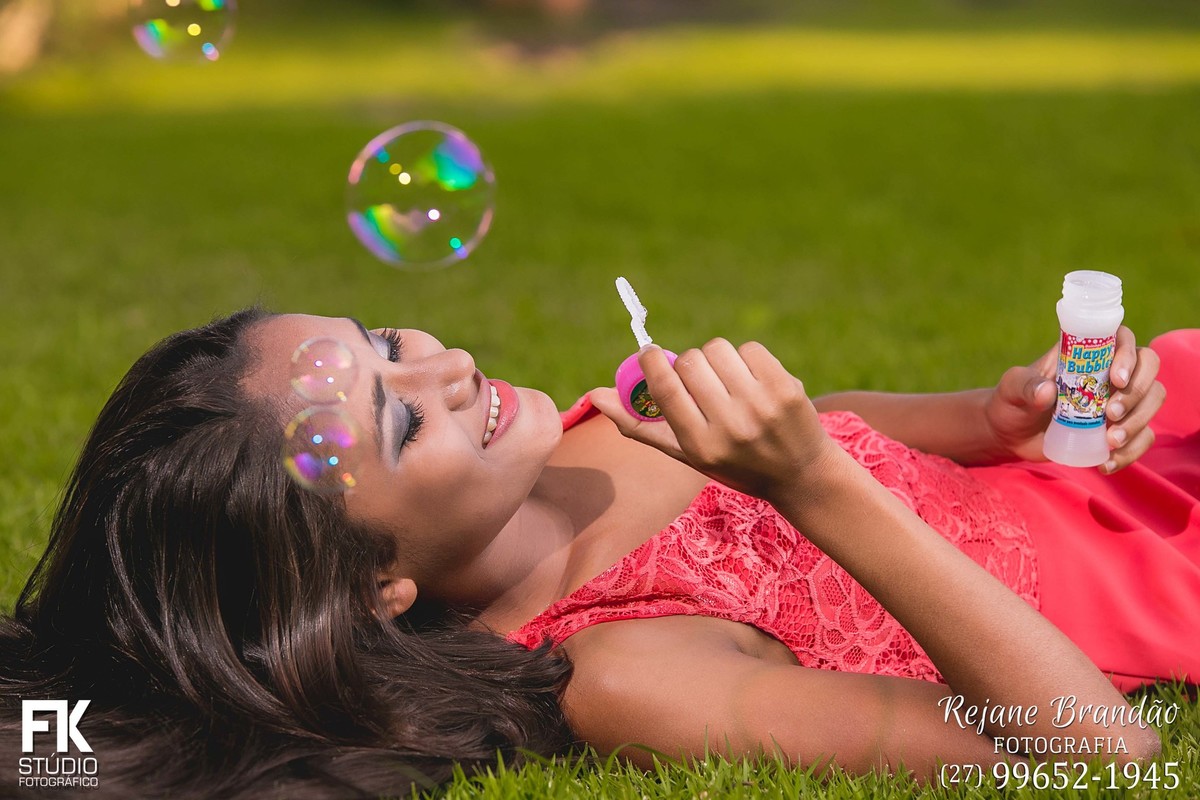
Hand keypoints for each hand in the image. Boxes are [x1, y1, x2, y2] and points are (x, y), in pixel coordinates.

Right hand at [589, 339, 841, 501]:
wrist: (801, 474)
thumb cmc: (734, 463)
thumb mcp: (686, 454)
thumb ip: (640, 426)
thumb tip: (596, 396)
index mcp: (699, 445)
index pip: (664, 387)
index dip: (651, 361)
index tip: (650, 352)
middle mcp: (730, 426)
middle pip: (689, 361)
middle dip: (688, 363)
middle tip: (699, 379)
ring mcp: (761, 406)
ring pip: (718, 349)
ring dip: (717, 358)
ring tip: (728, 381)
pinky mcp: (786, 388)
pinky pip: (749, 348)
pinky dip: (746, 358)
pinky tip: (754, 381)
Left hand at [985, 325, 1164, 472]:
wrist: (1009, 434)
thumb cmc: (1011, 402)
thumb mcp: (1011, 389)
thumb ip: (1024, 385)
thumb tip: (1048, 391)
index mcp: (1087, 354)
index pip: (1123, 339)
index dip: (1128, 355)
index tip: (1116, 379)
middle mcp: (1108, 373)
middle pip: (1148, 368)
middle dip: (1137, 392)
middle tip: (1110, 414)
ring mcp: (1118, 401)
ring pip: (1152, 401)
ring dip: (1138, 422)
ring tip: (1110, 441)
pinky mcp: (1118, 429)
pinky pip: (1142, 437)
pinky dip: (1131, 451)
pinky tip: (1106, 464)